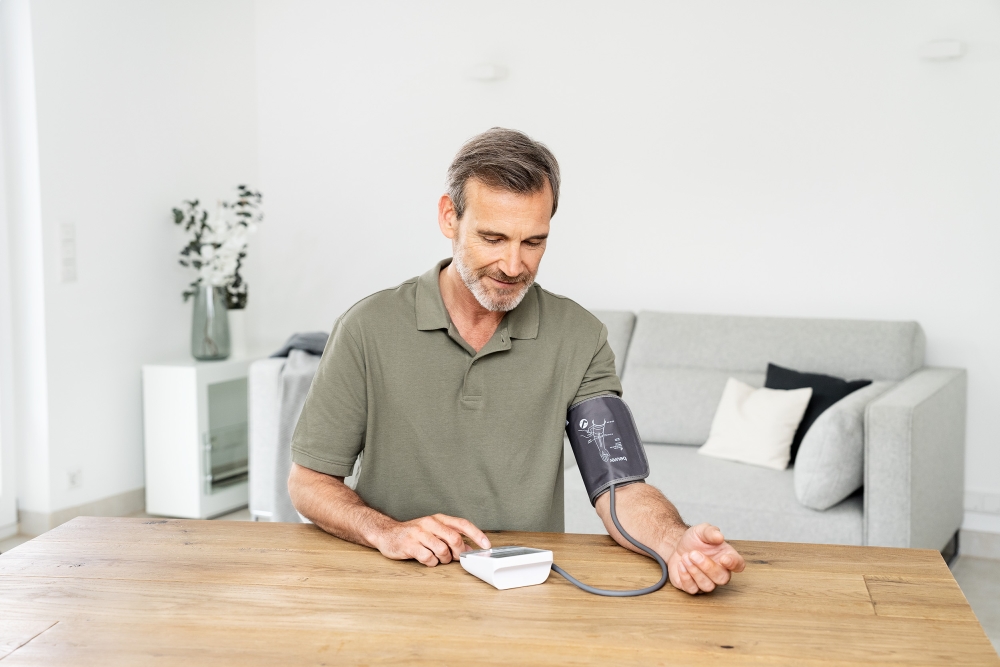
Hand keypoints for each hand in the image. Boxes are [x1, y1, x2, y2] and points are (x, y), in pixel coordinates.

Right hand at [374, 514, 490, 566]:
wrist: (387, 533)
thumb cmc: (414, 533)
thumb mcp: (434, 532)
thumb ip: (452, 538)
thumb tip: (470, 548)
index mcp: (438, 519)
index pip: (462, 524)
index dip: (476, 534)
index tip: (486, 545)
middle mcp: (429, 523)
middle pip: (454, 538)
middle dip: (458, 551)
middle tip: (455, 557)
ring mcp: (418, 533)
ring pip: (442, 550)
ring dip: (443, 559)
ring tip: (437, 558)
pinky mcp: (409, 545)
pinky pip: (428, 558)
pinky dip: (431, 563)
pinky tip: (427, 560)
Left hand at [667, 523, 744, 593]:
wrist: (678, 546)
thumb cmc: (695, 540)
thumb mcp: (701, 530)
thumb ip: (711, 532)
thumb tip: (719, 536)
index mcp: (727, 557)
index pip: (738, 565)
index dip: (734, 564)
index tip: (724, 558)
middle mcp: (720, 573)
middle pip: (722, 579)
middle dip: (707, 567)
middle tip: (693, 554)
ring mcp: (708, 582)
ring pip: (708, 586)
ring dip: (694, 571)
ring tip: (686, 556)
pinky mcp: (693, 588)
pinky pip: (692, 589)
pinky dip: (685, 577)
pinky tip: (681, 564)